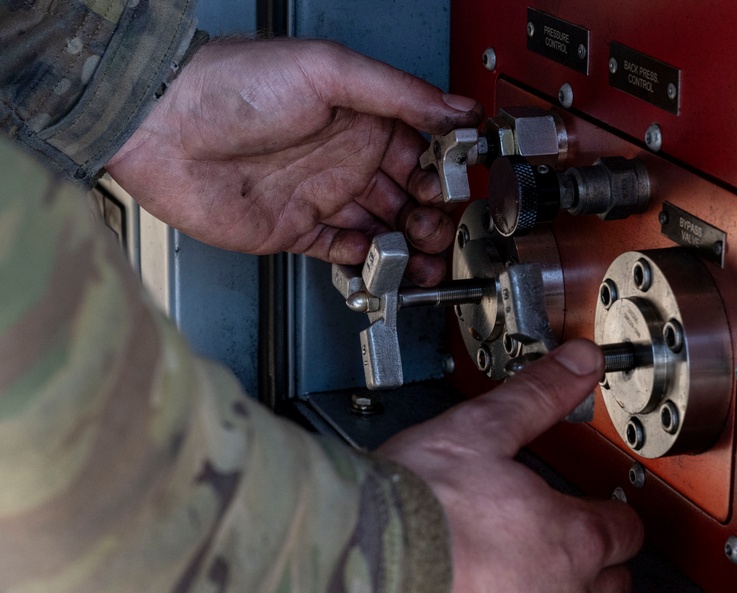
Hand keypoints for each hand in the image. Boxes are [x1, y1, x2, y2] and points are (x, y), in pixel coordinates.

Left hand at [106, 39, 481, 285]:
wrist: (160, 127)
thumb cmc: (231, 84)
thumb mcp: (327, 70)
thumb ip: (398, 92)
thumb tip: (457, 107)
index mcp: (359, 117)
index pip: (420, 149)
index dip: (444, 171)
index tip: (458, 188)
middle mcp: (343, 157)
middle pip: (407, 195)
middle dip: (432, 215)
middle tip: (439, 228)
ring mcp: (319, 195)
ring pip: (381, 228)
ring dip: (408, 244)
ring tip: (423, 256)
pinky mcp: (294, 230)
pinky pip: (341, 251)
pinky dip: (365, 259)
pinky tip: (379, 259)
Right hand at [378, 340, 644, 592]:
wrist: (355, 574)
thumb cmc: (413, 508)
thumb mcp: (480, 430)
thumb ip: (538, 396)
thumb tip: (579, 363)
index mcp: (570, 538)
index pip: (626, 530)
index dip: (613, 514)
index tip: (600, 509)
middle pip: (616, 586)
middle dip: (601, 563)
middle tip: (575, 546)